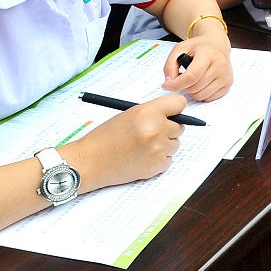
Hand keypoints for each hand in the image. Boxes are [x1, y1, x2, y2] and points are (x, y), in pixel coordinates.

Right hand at [67, 93, 186, 189]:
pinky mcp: (157, 166)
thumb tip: (175, 114)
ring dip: (164, 145)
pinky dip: (159, 159)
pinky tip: (141, 157)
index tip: (170, 113)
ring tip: (142, 146)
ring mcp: (158, 149)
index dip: (174, 109)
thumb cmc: (106, 137)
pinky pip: (169, 159)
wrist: (90, 161)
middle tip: (150, 132)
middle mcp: (156, 130)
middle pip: (180, 126)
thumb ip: (153, 112)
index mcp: (148, 113)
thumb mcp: (129, 114)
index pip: (179, 104)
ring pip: (175, 144)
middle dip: (169, 129)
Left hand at [163, 30, 232, 100]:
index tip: (166, 85)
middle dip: (183, 87)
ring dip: (191, 91)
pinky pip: (209, 98)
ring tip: (190, 80)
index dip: (176, 84)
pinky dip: (200, 94)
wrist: (217, 44)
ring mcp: (226, 75)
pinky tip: (200, 83)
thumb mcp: (180, 49)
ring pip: (201, 96)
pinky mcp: (228, 83)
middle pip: (195, 88)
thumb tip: (169, 82)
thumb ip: (170, 64)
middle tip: (180, 79)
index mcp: (208, 53)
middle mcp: (220, 65)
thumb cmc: (198, 47)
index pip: (192, 76)